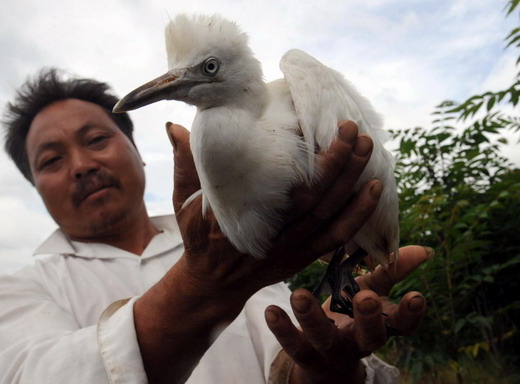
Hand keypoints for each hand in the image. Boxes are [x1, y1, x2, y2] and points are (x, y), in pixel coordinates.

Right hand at [166, 121, 380, 302]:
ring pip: (330, 214)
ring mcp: (292, 248)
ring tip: (366, 145)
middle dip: (337, 160)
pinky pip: (337, 237)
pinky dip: (358, 214)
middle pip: (314, 197)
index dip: (306, 156)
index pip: (282, 185)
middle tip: (351, 126)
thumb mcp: (183, 202)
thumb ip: (185, 165)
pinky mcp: (304, 256)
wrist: (212, 282)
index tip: (317, 122)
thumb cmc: (197, 237)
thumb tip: (175, 127)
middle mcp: (273, 236)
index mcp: (244, 218)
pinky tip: (374, 187)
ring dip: (352, 179)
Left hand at [265, 245, 429, 383]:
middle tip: (364, 298)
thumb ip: (392, 273)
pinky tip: (271, 310)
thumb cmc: (352, 315)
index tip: (417, 296)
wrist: (326, 362)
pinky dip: (282, 330)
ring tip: (299, 295)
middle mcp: (359, 342)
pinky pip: (294, 346)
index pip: (402, 324)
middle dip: (368, 318)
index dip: (411, 314)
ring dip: (312, 318)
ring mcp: (332, 352)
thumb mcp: (372, 292)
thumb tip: (424, 250)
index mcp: (380, 326)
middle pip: (369, 337)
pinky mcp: (306, 357)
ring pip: (325, 339)